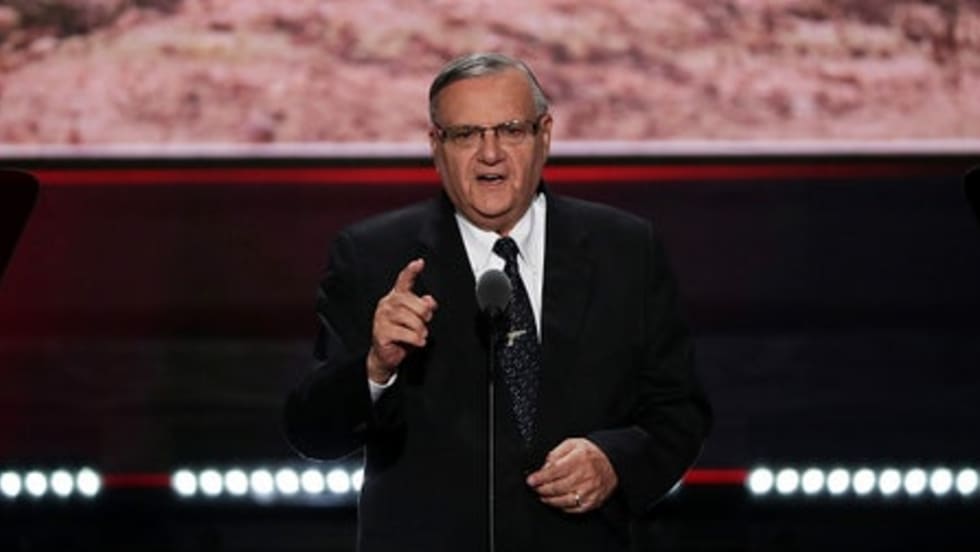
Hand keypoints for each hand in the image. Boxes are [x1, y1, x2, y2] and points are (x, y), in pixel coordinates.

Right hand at [366, 258, 437, 382]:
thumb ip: (424, 307)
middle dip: (423, 313)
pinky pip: (405, 333)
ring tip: (421, 335)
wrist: (386, 355)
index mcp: (395, 297)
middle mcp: (387, 304)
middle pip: (411, 301)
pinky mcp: (381, 332)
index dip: (411, 271)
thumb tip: (430, 301)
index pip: (403, 281)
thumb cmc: (401, 335)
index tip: (419, 263)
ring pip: (410, 318)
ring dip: (420, 329)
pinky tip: (418, 342)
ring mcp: (381, 318)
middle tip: (425, 322)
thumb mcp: (416, 320)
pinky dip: (415, 338)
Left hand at [526, 438, 617, 513]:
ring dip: (549, 499)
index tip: (531, 480)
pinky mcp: (592, 502)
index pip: (554, 471)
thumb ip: (556, 453)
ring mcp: (589, 491)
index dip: (540, 477)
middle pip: (557, 487)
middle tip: (535, 487)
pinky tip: (556, 501)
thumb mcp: (572, 444)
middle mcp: (584, 477)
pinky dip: (562, 507)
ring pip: (563, 500)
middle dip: (542, 489)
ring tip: (543, 495)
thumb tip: (544, 466)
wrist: (612, 463)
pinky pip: (573, 509)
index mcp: (578, 460)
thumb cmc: (590, 453)